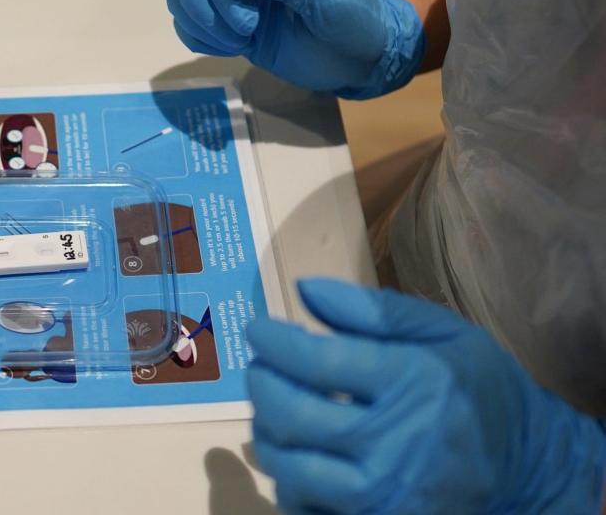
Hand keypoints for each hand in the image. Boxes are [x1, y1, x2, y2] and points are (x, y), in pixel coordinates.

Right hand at [167, 0, 424, 97]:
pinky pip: (189, 23)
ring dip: (199, 23)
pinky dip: (199, 38)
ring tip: (236, 43)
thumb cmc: (354, 24)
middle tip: (240, 35)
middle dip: (203, 6)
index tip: (248, 22)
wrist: (360, 59)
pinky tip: (230, 48)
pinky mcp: (228, 23)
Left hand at [247, 278, 605, 513]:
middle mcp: (394, 444)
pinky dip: (287, 478)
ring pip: (288, 466)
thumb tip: (304, 290)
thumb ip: (372, 310)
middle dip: (261, 385)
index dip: (274, 341)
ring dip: (266, 431)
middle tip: (260, 368)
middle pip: (292, 416)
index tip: (259, 329)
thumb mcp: (443, 333)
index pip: (317, 361)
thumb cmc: (477, 390)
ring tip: (275, 407)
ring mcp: (381, 495)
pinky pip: (302, 506)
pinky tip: (300, 452)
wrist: (524, 472)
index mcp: (413, 383)